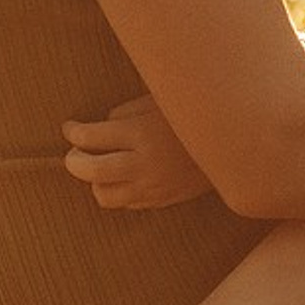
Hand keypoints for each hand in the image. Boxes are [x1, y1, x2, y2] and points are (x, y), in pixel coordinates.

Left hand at [63, 93, 214, 209]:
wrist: (235, 145)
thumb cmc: (193, 114)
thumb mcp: (159, 101)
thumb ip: (126, 114)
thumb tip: (100, 126)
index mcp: (141, 132)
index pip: (89, 137)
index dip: (73, 132)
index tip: (70, 127)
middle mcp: (143, 163)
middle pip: (89, 171)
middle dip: (73, 161)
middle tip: (73, 152)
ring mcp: (153, 186)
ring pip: (104, 195)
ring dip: (95, 181)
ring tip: (99, 167)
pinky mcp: (163, 200)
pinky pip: (128, 203)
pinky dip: (119, 191)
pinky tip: (125, 176)